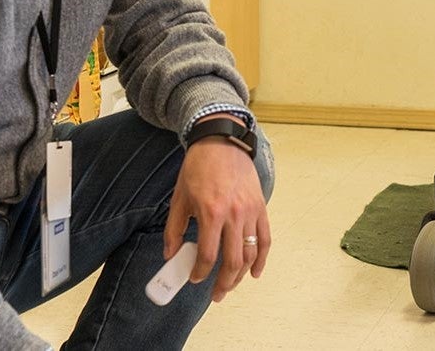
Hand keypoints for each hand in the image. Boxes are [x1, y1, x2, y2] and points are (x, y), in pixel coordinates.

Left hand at [163, 133, 269, 301]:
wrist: (221, 141)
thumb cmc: (198, 167)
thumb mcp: (179, 197)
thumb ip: (174, 229)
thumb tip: (170, 255)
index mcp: (211, 212)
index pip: (209, 255)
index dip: (200, 272)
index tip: (194, 277)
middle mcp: (234, 214)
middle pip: (232, 260)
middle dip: (223, 283)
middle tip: (215, 294)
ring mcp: (251, 211)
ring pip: (250, 253)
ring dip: (240, 274)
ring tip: (230, 285)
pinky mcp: (261, 207)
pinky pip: (265, 239)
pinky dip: (261, 258)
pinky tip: (254, 272)